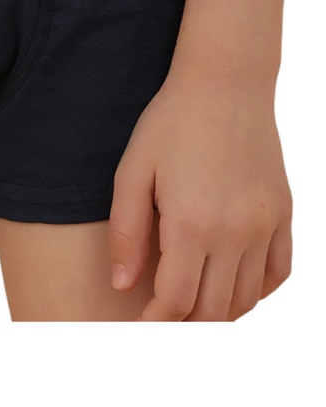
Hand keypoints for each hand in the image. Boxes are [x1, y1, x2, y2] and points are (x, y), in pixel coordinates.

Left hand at [108, 66, 292, 320]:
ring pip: (246, 299)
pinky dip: (256, 291)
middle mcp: (234, 232)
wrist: (225, 82)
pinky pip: (278, 273)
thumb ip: (126, 232)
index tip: (143, 322)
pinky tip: (231, 283)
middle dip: (184, 324)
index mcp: (191, 223)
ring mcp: (265, 224)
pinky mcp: (284, 213)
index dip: (157, 321)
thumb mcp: (133, 171)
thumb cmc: (171, 122)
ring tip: (193, 305)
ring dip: (218, 312)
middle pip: (213, 310)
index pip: (177, 301)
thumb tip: (123, 285)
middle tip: (164, 318)